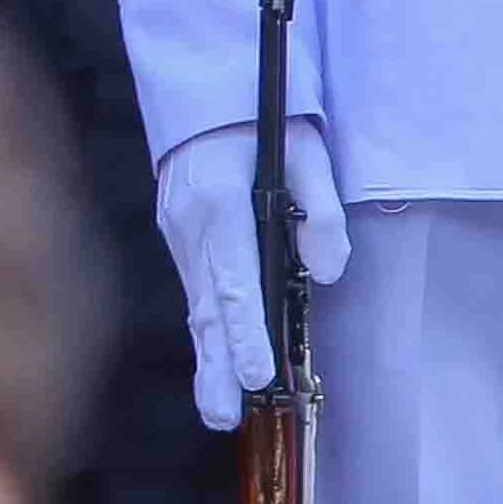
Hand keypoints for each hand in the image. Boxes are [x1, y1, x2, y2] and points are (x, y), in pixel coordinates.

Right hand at [151, 117, 350, 430]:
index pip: (234, 277)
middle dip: (216, 365)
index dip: (245, 330)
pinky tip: (214, 362)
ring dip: (207, 358)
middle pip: (206, 305)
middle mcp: (190, 223)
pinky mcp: (177, 235)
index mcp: (218, 200)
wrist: (201, 87)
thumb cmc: (259, 114)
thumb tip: (325, 272)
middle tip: (224, 417)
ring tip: (218, 409)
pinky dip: (206, 330)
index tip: (255, 374)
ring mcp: (177, 231)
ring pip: (196, 304)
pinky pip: (195, 290)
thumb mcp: (306, 147)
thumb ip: (321, 210)